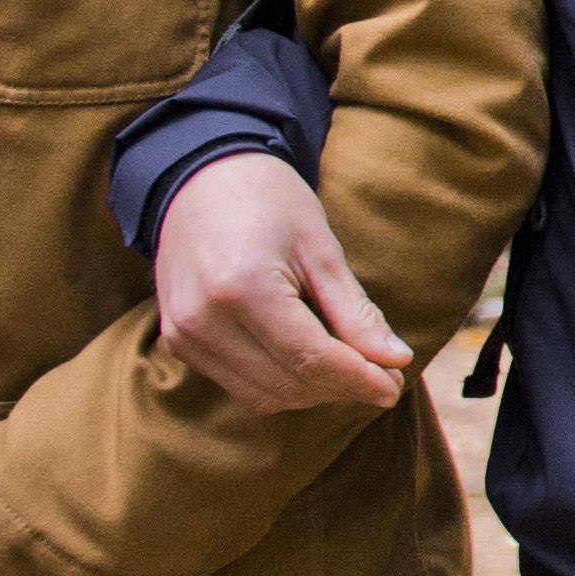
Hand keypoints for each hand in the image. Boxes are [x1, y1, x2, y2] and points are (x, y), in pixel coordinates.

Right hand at [154, 153, 408, 412]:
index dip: (360, 378)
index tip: (396, 384)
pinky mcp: (177, 343)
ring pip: (264, 396)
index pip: (311, 358)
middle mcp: (203, 321)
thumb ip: (355, 311)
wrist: (199, 180)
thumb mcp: (320, 247)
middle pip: (289, 384)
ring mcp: (184, 336)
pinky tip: (309, 363)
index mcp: (242, 288)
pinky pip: (239, 385)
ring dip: (313, 393)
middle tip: (384, 375)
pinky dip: (280, 385)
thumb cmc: (268, 202)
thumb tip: (397, 360)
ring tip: (351, 370)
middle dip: (342, 387)